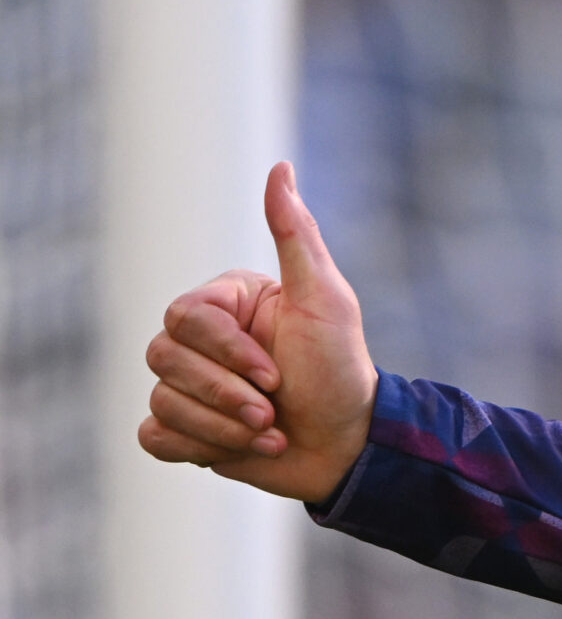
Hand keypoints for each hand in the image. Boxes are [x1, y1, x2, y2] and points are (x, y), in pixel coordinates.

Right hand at [138, 162, 379, 502]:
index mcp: (226, 304)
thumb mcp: (326, 300)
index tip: (278, 375)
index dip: (226, 353)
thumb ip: (297, 235)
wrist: (350, 446)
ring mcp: (188, 385)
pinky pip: (155, 437)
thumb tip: (280, 168)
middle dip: (225, 395)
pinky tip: (241, 450)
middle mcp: (201, 341)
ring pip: (162, 401)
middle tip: (272, 410)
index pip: (184, 318)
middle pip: (163, 359)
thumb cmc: (340, 370)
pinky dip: (198, 449)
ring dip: (222, 428)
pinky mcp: (185, 431)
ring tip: (269, 431)